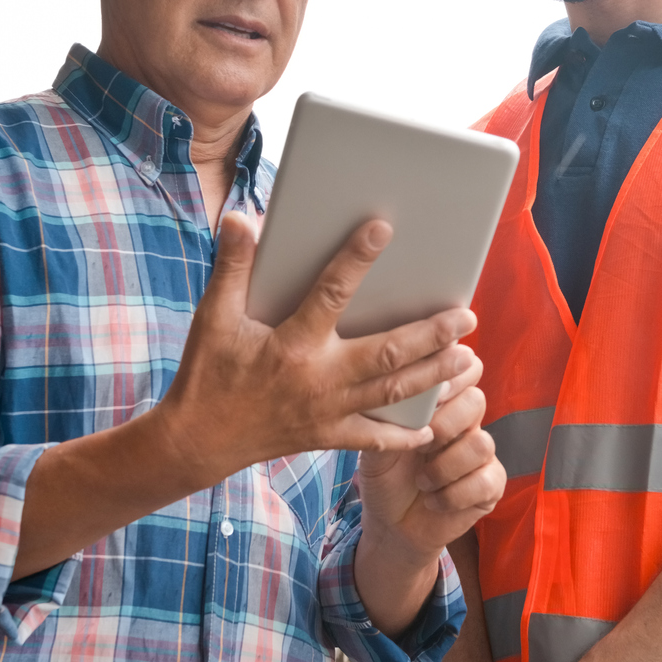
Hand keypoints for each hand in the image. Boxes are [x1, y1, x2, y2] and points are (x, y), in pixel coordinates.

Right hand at [158, 215, 475, 480]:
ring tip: (466, 357)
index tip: (383, 229)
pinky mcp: (327, 436)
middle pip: (387, 353)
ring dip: (433, 374)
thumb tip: (242, 220)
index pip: (330, 293)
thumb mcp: (211, 318)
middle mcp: (318, 378)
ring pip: (393, 393)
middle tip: (466, 316)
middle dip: (431, 334)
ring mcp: (327, 411)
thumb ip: (231, 268)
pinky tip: (431, 427)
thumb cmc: (207, 375)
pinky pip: (373, 439)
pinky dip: (403, 436)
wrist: (195, 442)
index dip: (356, 259)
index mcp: (291, 344)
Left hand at [356, 354, 505, 561]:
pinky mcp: (490, 486)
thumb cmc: (386, 477)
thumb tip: (398, 390)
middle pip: (476, 401)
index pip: (464, 369)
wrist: (391, 525)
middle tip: (422, 444)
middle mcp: (466, 424)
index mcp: (441, 403)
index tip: (431, 395)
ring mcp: (481, 455)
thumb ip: (390, 416)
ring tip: (422, 482)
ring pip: (482, 444)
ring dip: (445, 467)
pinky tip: (434, 501)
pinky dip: (453, 495)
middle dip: (446, 423)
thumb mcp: (378, 443)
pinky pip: (485, 481)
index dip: (451, 376)